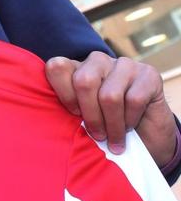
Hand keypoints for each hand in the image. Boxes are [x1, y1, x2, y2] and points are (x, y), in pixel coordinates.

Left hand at [46, 53, 176, 164]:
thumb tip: (51, 118)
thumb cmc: (106, 128)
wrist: (147, 137)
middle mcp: (98, 61)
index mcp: (76, 68)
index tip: (74, 115)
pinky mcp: (149, 74)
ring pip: (109, 95)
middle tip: (97, 135)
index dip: (63, 94)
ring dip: (112, 124)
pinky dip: (130, 119)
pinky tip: (129, 127)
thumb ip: (69, 111)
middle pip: (84, 82)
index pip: (57, 67)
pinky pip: (134, 99)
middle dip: (90, 115)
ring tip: (113, 140)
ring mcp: (124, 64)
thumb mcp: (82, 119)